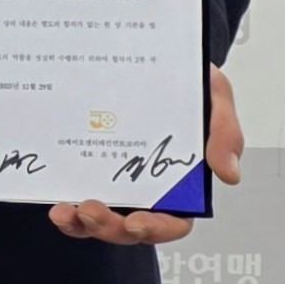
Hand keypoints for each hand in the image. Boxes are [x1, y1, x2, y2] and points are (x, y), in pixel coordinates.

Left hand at [49, 64, 239, 247]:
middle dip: (109, 227)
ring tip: (65, 212)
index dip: (156, 228)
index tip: (136, 222)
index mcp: (182, 181)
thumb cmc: (187, 81)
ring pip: (100, 221)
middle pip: (130, 227)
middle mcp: (147, 188)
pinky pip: (78, 201)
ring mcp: (115, 182)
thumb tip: (228, 173)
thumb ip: (225, 133)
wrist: (152, 54)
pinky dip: (67, 211)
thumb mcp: (215, 97)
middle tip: (90, 211)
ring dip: (82, 224)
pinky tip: (56, 203)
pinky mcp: (89, 172)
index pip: (174, 220)